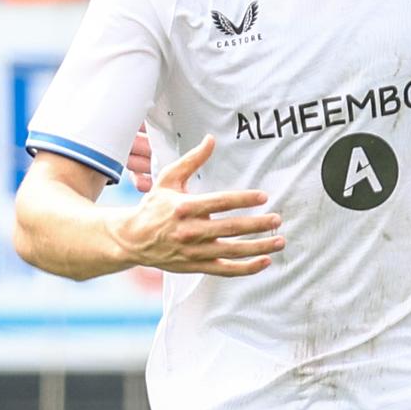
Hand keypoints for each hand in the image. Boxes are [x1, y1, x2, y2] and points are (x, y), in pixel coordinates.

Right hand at [108, 135, 283, 275]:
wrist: (130, 239)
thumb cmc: (153, 206)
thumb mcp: (168, 179)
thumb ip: (192, 160)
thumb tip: (211, 139)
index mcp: (184, 207)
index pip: (219, 202)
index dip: (243, 199)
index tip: (263, 197)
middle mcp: (190, 231)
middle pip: (230, 228)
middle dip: (257, 225)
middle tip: (277, 219)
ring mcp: (193, 251)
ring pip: (232, 251)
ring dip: (258, 247)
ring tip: (279, 241)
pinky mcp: (195, 266)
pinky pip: (225, 270)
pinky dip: (246, 268)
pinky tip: (265, 261)